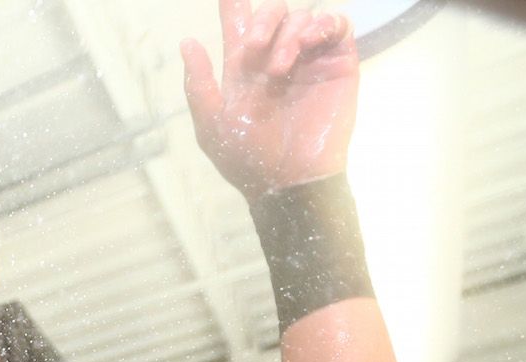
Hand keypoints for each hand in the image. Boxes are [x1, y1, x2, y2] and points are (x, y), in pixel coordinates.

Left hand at [181, 1, 358, 200]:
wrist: (288, 179)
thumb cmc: (247, 158)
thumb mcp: (212, 124)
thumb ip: (198, 84)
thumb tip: (187, 43)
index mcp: (244, 69)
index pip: (239, 26)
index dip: (233, 5)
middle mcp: (276, 58)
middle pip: (273, 14)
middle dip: (261, 21)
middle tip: (251, 46)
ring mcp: (309, 59)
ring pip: (302, 18)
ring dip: (287, 34)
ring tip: (279, 68)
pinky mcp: (337, 64)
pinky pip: (337, 25)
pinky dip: (323, 24)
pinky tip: (309, 43)